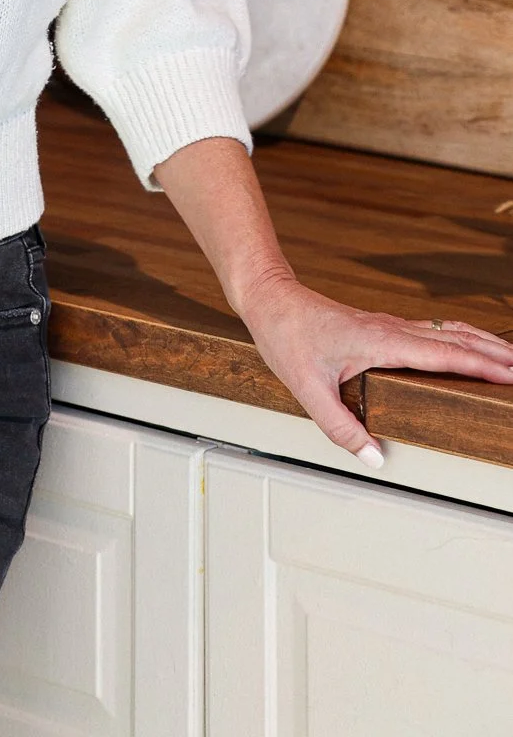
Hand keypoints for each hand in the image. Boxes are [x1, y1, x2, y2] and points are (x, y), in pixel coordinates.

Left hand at [238, 270, 512, 464]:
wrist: (271, 299)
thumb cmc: (286, 336)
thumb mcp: (307, 388)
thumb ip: (341, 427)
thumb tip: (375, 458)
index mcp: (381, 342)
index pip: (443, 355)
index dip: (480, 366)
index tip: (510, 375)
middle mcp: (391, 329)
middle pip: (455, 339)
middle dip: (494, 354)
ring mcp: (389, 325)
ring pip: (446, 331)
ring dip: (480, 343)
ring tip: (509, 359)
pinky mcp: (382, 327)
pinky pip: (432, 331)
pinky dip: (459, 338)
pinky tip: (465, 346)